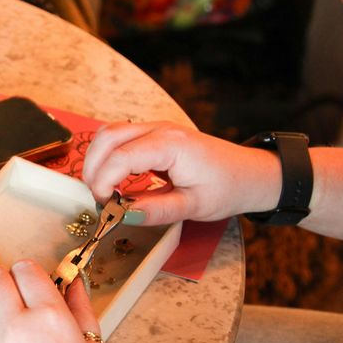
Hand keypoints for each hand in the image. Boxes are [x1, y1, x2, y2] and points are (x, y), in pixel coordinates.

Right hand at [82, 121, 281, 224]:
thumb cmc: (227, 187)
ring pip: (109, 133)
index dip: (104, 182)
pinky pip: (120, 136)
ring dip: (97, 159)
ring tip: (103, 188)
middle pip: (107, 137)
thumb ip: (156, 211)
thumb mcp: (193, 206)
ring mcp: (157, 128)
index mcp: (171, 145)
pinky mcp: (154, 134)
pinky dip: (107, 154)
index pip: (121, 157)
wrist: (249, 174)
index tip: (105, 205)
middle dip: (93, 168)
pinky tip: (113, 177)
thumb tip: (122, 214)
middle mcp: (160, 129)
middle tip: (99, 198)